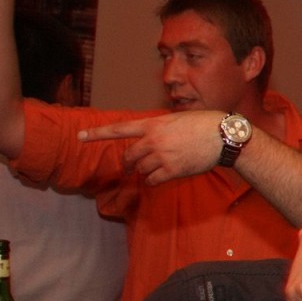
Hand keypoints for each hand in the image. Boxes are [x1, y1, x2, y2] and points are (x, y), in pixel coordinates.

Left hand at [78, 112, 226, 184]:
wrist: (222, 136)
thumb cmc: (203, 124)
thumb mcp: (176, 119)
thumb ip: (160, 128)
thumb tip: (152, 140)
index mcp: (152, 124)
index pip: (118, 129)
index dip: (97, 133)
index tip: (79, 136)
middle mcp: (153, 140)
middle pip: (129, 155)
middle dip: (129, 162)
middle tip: (131, 166)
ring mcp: (162, 156)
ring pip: (140, 169)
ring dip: (143, 171)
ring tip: (154, 169)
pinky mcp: (172, 170)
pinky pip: (152, 180)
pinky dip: (151, 181)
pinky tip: (157, 178)